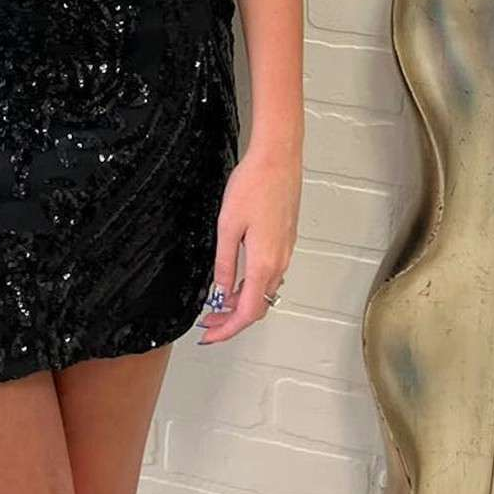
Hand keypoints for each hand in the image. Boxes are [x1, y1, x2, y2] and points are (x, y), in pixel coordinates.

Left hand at [196, 142, 301, 343]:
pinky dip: (251, 286)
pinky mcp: (285, 240)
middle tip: (208, 322)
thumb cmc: (253, 185)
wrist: (278, 158)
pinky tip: (235, 279)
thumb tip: (220, 294)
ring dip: (241, 303)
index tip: (209, 335)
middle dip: (232, 319)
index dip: (228, 329)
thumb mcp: (228, 226)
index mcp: (264, 262)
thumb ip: (224, 263)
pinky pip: (269, 275)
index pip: (248, 312)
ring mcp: (285, 251)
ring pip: (264, 291)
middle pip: (258, 306)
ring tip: (217, 304)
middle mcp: (279, 261)